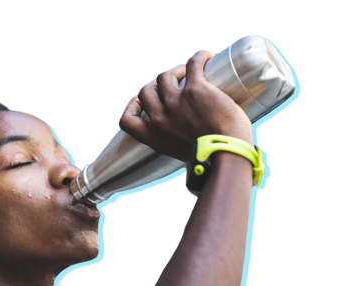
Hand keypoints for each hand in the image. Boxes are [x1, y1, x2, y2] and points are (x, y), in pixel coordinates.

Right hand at [119, 51, 252, 161]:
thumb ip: (176, 142)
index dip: (132, 106)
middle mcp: (160, 118)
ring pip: (164, 75)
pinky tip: (208, 57)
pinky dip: (200, 57)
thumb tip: (188, 134)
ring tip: (188, 71)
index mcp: (155, 137)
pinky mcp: (196, 90)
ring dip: (175, 70)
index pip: (127, 120)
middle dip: (155, 84)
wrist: (226, 155)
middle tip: (172, 84)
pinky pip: (193, 63)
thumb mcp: (182, 153)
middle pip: (145, 91)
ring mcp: (176, 102)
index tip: (142, 102)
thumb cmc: (212, 158)